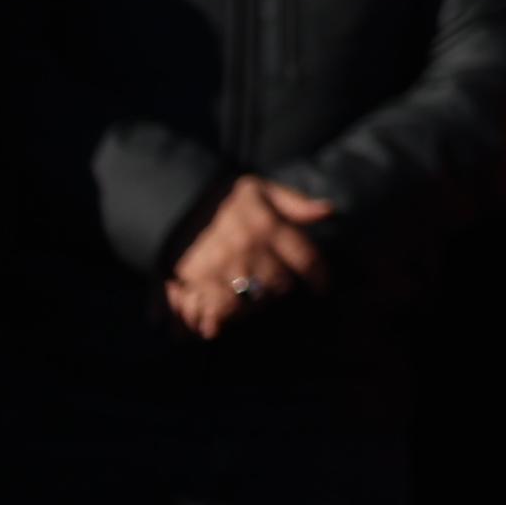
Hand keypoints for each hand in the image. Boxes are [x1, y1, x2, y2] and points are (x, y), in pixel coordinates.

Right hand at [161, 175, 334, 335]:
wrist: (176, 202)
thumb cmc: (226, 198)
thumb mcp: (263, 190)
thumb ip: (296, 203)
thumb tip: (329, 211)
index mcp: (268, 226)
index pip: (306, 259)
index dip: (320, 277)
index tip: (323, 287)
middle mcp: (247, 248)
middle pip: (281, 285)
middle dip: (283, 287)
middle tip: (278, 284)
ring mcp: (222, 266)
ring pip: (254, 300)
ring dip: (256, 302)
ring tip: (253, 294)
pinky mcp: (196, 280)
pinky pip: (220, 307)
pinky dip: (225, 315)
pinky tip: (226, 314)